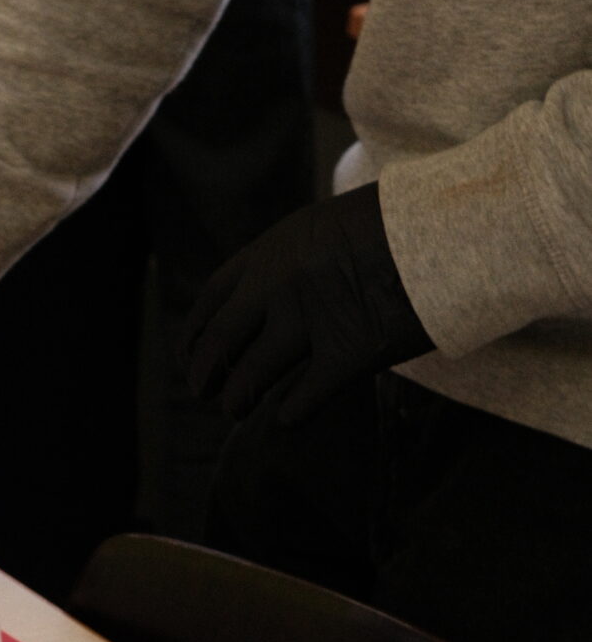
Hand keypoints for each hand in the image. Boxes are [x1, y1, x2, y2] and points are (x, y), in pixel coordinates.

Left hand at [184, 184, 432, 424]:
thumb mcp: (322, 226)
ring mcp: (310, 323)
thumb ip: (285, 261)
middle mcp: (277, 288)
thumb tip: (256, 303)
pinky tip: (288, 415)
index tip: (191, 355)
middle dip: (204, 375)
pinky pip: (299, 404)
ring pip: (248, 382)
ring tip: (238, 407)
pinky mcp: (347, 358)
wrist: (450, 230)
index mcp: (269, 252)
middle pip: (218, 346)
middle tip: (205, 392)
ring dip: (237, 401)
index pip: (210, 303)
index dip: (193, 336)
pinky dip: (289, 415)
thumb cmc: (395, 227)